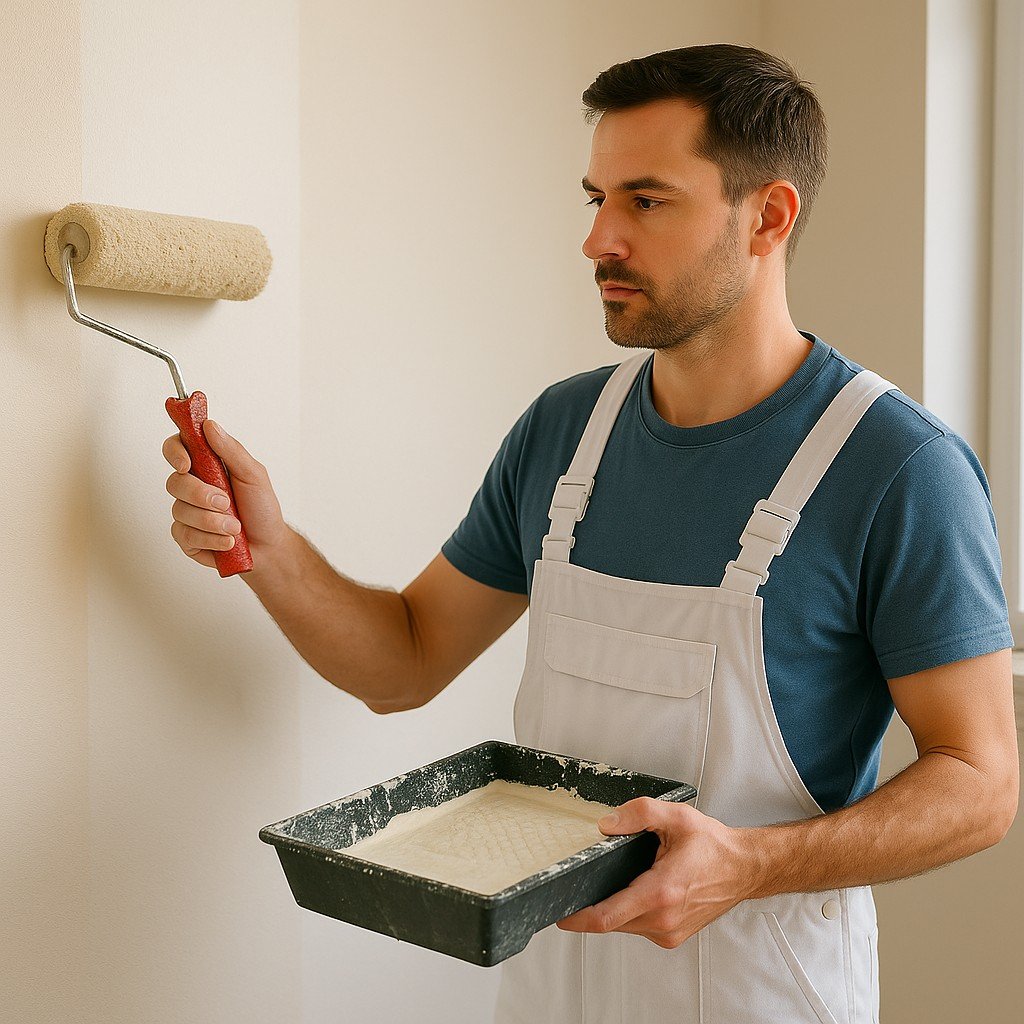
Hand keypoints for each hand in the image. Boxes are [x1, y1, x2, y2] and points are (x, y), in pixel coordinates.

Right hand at [162, 420, 290, 570]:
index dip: (175, 453)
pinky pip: (185, 535)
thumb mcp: (254, 475)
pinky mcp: (186, 537)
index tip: (186, 464)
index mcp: (206, 466)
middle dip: (201, 495)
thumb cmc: (261, 508)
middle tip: (226, 503)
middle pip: (174, 482)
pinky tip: (227, 542)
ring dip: (212, 521)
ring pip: (180, 511)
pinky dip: (210, 539)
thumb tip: (209, 425)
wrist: (268, 547)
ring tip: (235, 527)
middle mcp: (192, 487)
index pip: (177, 448)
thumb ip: (231, 450)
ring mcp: (187, 512)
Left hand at [556, 797, 758, 948]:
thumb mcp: (676, 816)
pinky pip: (638, 926)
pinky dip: (629, 911)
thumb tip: (606, 823)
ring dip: (612, 908)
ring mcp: (668, 932)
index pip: (606, 917)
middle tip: (578, 885)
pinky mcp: (671, 936)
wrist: (743, 868)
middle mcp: (663, 920)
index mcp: (661, 893)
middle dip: (591, 906)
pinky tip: (635, 890)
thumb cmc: (713, 845)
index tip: (558, 914)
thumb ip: (639, 813)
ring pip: (623, 925)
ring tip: (613, 881)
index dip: (577, 918)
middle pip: (610, 922)